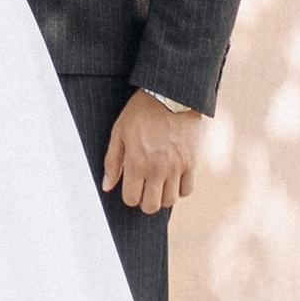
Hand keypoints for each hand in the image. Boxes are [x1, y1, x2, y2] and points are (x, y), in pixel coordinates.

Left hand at [104, 90, 200, 217]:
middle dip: (145, 201)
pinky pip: (188, 190)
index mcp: (137, 162)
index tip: (132, 186)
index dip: (129, 195)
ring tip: (159, 183)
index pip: (131, 199)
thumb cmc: (142, 111)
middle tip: (145, 188)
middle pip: (151, 206)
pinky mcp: (192, 162)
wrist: (172, 94)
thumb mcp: (120, 132)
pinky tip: (174, 178)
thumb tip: (107, 186)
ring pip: (170, 201)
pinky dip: (180, 189)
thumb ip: (112, 161)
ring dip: (162, 196)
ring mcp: (176, 167)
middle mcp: (157, 169)